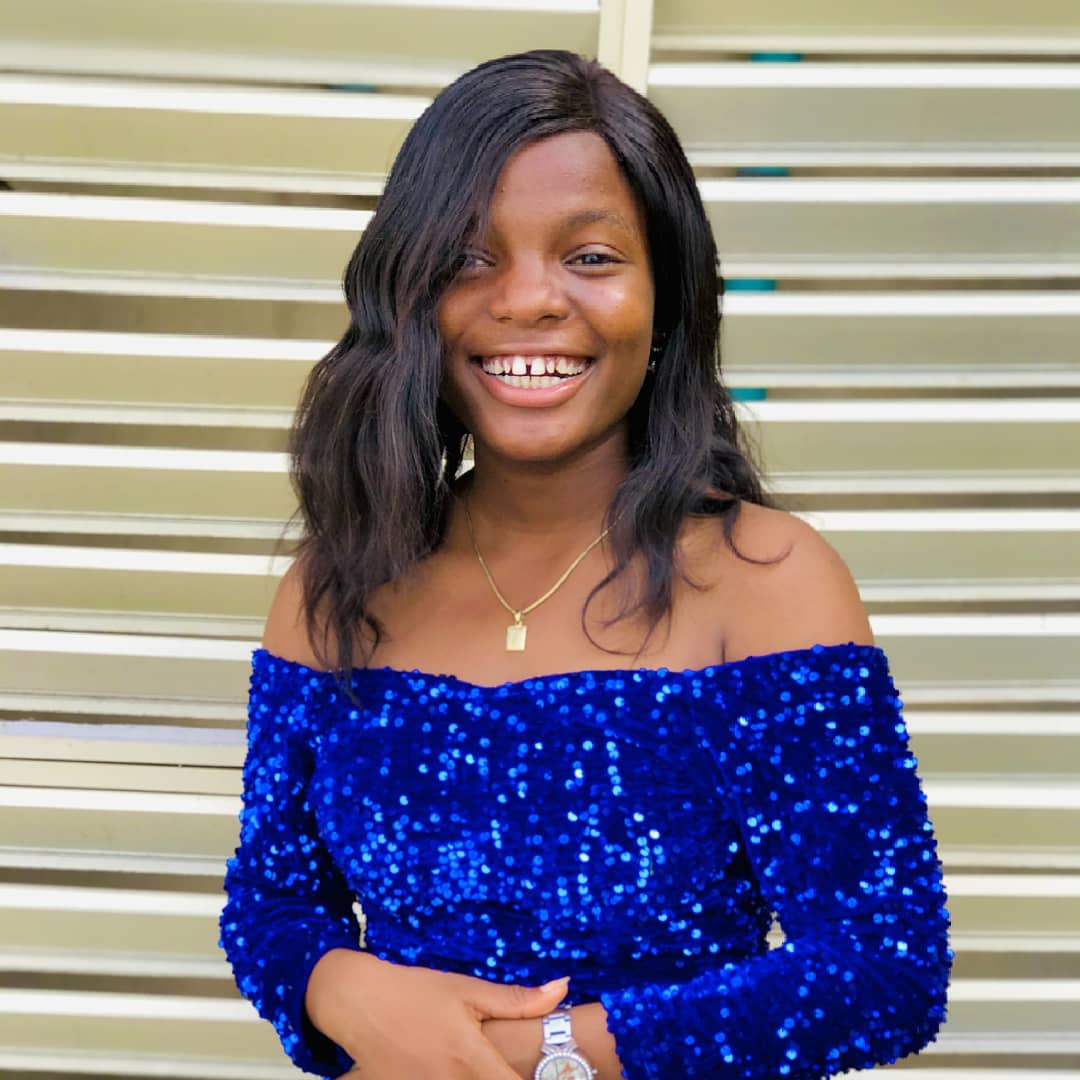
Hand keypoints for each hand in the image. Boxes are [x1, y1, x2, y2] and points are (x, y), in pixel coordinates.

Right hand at [305, 948, 568, 1078]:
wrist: (359, 1002)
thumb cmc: (417, 991)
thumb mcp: (467, 990)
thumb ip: (517, 999)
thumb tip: (563, 988)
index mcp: (471, 1060)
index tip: (558, 1075)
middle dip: (510, 1079)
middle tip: (524, 1068)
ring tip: (485, 1066)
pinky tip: (457, 1070)